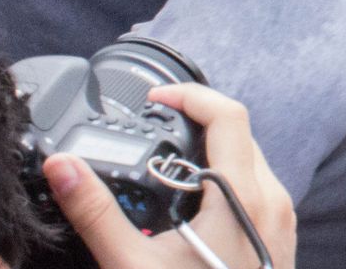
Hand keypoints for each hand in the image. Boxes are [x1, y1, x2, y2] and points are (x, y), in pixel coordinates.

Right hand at [47, 84, 297, 268]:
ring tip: (166, 169)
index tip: (155, 96)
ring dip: (211, 153)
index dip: (190, 94)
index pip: (228, 113)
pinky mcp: (281, 239)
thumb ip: (96, 211)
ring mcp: (282, 221)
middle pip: (240, 132)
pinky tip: (190, 208)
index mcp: (245, 196)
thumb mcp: (132, 264)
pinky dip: (225, 182)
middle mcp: (272, 202)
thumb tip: (64, 166)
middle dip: (196, 122)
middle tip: (155, 127)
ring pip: (251, 161)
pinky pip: (257, 191)